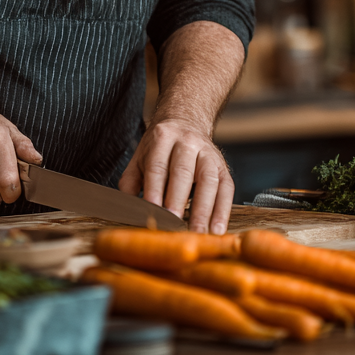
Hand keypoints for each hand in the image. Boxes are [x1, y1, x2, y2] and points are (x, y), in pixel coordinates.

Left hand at [119, 118, 233, 233]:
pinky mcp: (223, 167)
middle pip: (183, 172)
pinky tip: (217, 229)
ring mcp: (208, 154)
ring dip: (204, 209)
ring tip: (197, 232)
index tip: (151, 210)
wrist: (186, 122)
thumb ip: (131, 183)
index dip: (154, 189)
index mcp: (163, 137)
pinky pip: (226, 189)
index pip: (157, 165)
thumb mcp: (140, 157)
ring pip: (208, 180)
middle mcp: (187, 142)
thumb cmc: (160, 148)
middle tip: (173, 223)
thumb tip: (128, 210)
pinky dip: (223, 211)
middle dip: (178, 199)